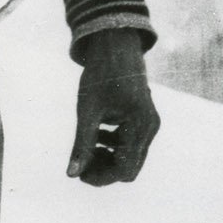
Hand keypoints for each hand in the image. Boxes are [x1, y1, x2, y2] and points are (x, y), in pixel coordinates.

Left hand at [67, 29, 159, 185]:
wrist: (115, 46)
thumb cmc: (100, 75)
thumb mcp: (87, 111)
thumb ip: (82, 145)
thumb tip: (71, 174)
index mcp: (140, 126)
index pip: (123, 170)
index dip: (100, 177)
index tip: (78, 173)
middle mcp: (150, 128)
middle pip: (129, 168)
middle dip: (104, 169)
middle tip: (80, 161)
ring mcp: (150, 124)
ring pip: (130, 158)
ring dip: (108, 158)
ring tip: (88, 145)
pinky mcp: (145, 120)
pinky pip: (131, 144)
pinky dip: (114, 146)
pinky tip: (97, 134)